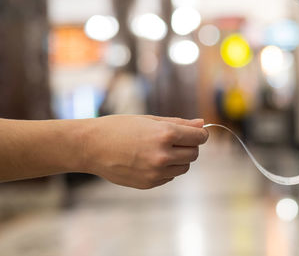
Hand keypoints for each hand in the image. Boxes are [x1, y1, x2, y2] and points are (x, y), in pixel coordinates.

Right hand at [80, 115, 208, 188]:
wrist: (91, 147)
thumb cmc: (119, 128)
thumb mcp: (150, 120)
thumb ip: (179, 123)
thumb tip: (202, 124)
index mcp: (165, 134)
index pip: (199, 138)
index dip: (200, 134)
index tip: (196, 133)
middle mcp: (163, 155)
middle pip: (194, 154)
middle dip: (189, 146)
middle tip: (173, 140)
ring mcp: (156, 172)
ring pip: (184, 167)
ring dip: (179, 159)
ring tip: (160, 150)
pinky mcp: (149, 183)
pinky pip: (170, 176)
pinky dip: (167, 169)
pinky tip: (149, 160)